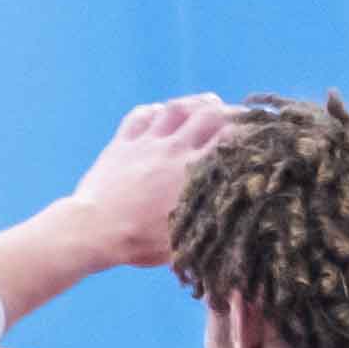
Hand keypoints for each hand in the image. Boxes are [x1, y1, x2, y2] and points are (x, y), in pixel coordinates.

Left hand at [71, 94, 231, 267]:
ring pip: (177, 107)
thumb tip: (230, 228)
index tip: (257, 136)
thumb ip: (204, 224)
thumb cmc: (136, 243)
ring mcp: (146, 142)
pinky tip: (161, 115)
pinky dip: (155, 112)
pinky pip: (141, 115)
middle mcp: (172, 148)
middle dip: (227, 112)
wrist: (91, 232)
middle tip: (236, 118)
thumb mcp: (179, 242)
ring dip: (194, 104)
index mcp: (191, 172)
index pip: (230, 139)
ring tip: (207, 106)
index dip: (247, 133)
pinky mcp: (121, 143)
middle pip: (209, 113)